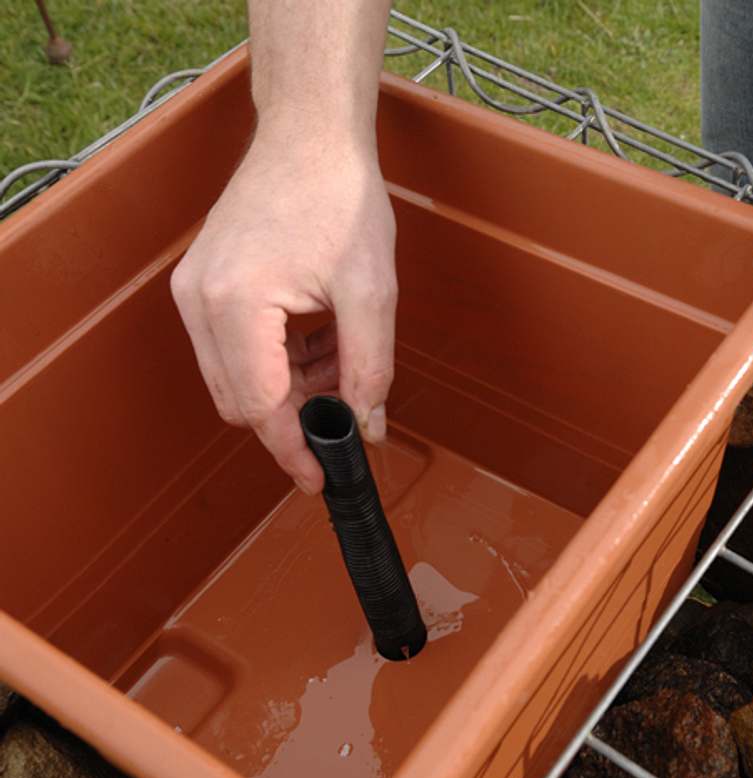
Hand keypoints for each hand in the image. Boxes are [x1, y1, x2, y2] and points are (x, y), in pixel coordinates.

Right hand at [170, 131, 396, 493]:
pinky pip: (234, 349)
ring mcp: (193, 291)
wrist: (309, 137)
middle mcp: (198, 302)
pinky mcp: (202, 283)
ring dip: (292, 386)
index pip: (260, 408)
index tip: (322, 478)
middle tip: (351, 400)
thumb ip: (369, 368)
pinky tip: (321, 336)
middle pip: (240, 402)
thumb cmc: (340, 198)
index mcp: (234, 305)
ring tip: (344, 355)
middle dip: (297, 415)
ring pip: (237, 380)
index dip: (294, 450)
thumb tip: (366, 429)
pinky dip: (280, 360)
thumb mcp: (371, 290)